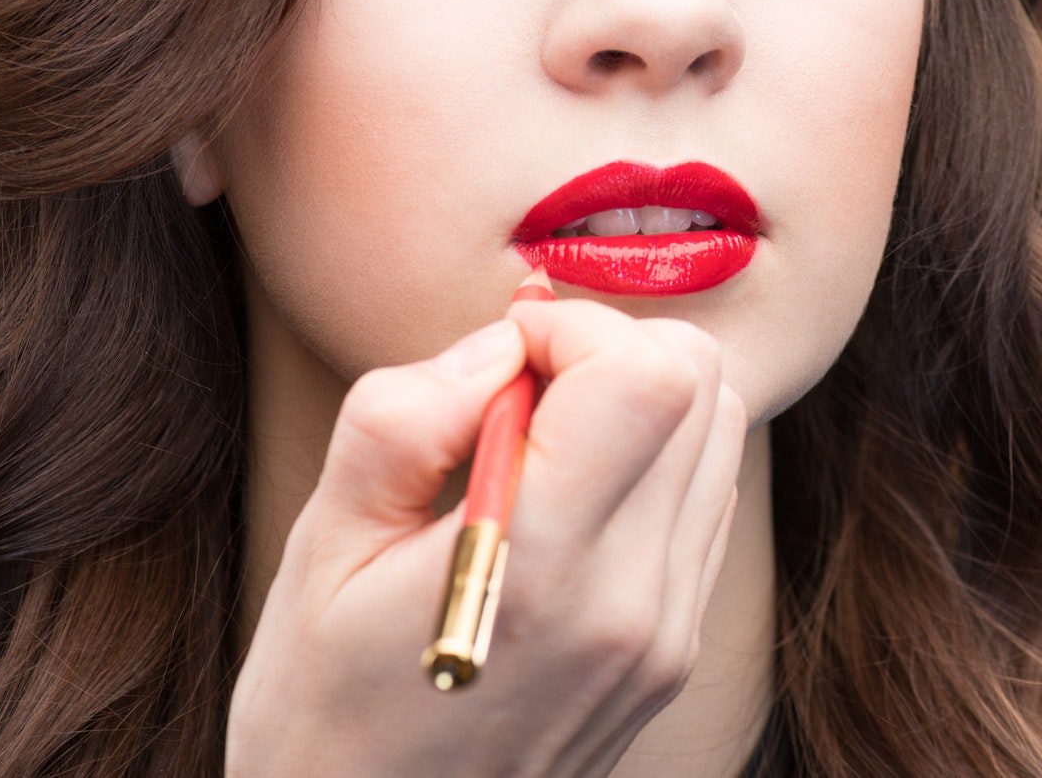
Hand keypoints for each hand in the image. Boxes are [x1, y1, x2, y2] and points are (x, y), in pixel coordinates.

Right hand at [227, 295, 747, 776]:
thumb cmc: (323, 715)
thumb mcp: (320, 551)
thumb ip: (406, 419)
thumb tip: (502, 342)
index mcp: (540, 567)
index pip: (650, 376)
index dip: (574, 327)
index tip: (500, 357)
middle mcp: (632, 600)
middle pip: (704, 386)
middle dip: (610, 350)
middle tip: (516, 395)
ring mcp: (667, 630)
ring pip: (721, 432)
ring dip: (639, 401)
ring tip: (537, 448)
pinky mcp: (676, 648)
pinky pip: (708, 498)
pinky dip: (655, 460)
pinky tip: (567, 496)